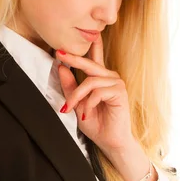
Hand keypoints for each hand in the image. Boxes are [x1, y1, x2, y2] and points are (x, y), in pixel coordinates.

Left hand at [56, 34, 133, 152]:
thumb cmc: (97, 124)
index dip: (85, 46)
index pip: (94, 57)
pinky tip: (87, 112)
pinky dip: (88, 102)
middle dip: (73, 60)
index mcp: (100, 79)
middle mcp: (110, 78)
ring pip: (90, 81)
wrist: (110, 142)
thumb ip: (70, 87)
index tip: (74, 38)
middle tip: (59, 54)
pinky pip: (98, 91)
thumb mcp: (77, 104)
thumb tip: (61, 68)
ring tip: (71, 108)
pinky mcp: (120, 92)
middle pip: (89, 64)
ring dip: (77, 96)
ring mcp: (116, 84)